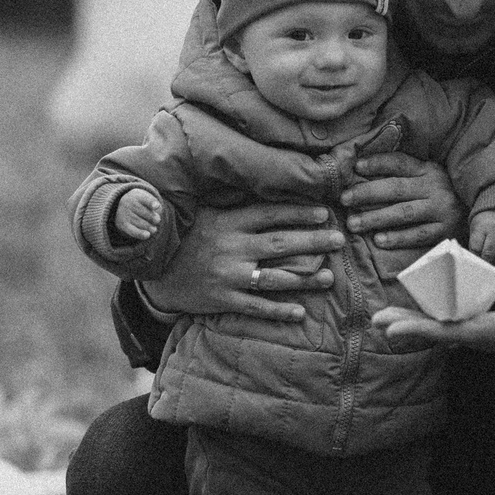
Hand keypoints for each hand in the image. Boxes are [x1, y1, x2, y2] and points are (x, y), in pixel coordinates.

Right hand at [112, 186, 165, 242]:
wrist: (123, 206)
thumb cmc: (142, 203)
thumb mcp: (147, 199)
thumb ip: (154, 205)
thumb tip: (156, 216)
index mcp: (136, 195)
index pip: (145, 199)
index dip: (151, 202)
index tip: (156, 206)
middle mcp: (127, 203)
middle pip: (143, 212)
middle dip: (152, 217)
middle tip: (158, 220)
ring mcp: (124, 214)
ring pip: (139, 222)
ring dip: (149, 227)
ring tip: (154, 229)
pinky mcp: (122, 224)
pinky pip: (132, 230)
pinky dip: (140, 233)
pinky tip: (147, 235)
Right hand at [136, 200, 341, 324]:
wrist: (153, 271)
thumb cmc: (186, 237)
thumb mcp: (206, 213)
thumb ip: (233, 203)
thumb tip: (263, 182)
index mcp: (228, 222)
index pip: (270, 214)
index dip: (299, 213)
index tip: (325, 213)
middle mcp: (231, 248)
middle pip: (280, 243)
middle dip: (313, 241)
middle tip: (340, 240)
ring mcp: (227, 276)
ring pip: (273, 277)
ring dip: (305, 278)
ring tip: (330, 277)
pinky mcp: (222, 300)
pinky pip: (255, 307)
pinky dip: (278, 310)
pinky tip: (300, 313)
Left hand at [341, 151, 460, 251]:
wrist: (480, 214)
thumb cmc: (445, 194)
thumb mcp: (430, 176)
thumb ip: (406, 172)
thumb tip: (365, 168)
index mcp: (429, 170)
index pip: (400, 163)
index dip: (378, 163)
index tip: (356, 167)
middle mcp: (435, 188)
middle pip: (396, 188)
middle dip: (367, 193)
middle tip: (344, 199)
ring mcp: (441, 210)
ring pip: (403, 213)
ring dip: (376, 218)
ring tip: (353, 223)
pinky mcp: (445, 231)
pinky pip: (418, 235)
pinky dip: (398, 237)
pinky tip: (379, 240)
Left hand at [372, 280, 494, 357]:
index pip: (450, 330)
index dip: (420, 328)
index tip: (393, 327)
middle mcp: (486, 336)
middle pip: (440, 333)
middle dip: (408, 327)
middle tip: (376, 321)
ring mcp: (486, 334)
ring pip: (443, 330)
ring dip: (416, 325)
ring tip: (386, 320)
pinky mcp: (488, 327)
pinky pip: (453, 326)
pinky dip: (432, 321)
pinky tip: (418, 317)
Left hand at [467, 207, 494, 268]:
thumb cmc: (486, 223)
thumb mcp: (477, 228)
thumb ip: (475, 244)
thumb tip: (474, 264)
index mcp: (482, 225)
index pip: (476, 248)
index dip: (475, 259)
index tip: (475, 266)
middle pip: (489, 253)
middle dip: (486, 265)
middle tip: (485, 272)